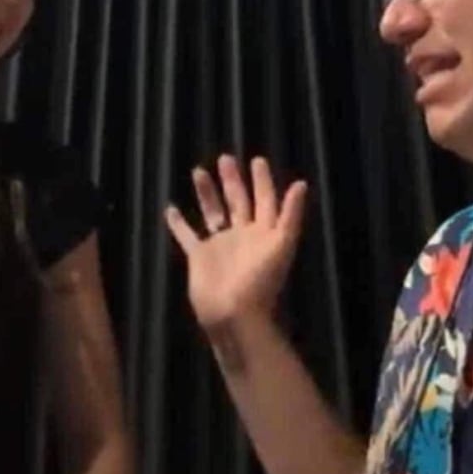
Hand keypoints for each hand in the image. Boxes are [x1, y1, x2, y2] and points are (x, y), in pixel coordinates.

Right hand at [165, 154, 307, 330]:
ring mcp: (220, 245)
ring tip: (198, 171)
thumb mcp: (281, 245)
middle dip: (233, 180)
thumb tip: (302, 184)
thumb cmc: (261, 281)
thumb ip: (291, 214)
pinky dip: (179, 223)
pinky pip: (187, 235)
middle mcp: (242, 235)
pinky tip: (170, 208)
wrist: (234, 315)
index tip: (256, 160)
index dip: (263, 181)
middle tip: (226, 158)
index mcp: (264, 232)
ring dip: (207, 193)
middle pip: (238, 201)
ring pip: (213, 211)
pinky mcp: (200, 256)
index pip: (265, 200)